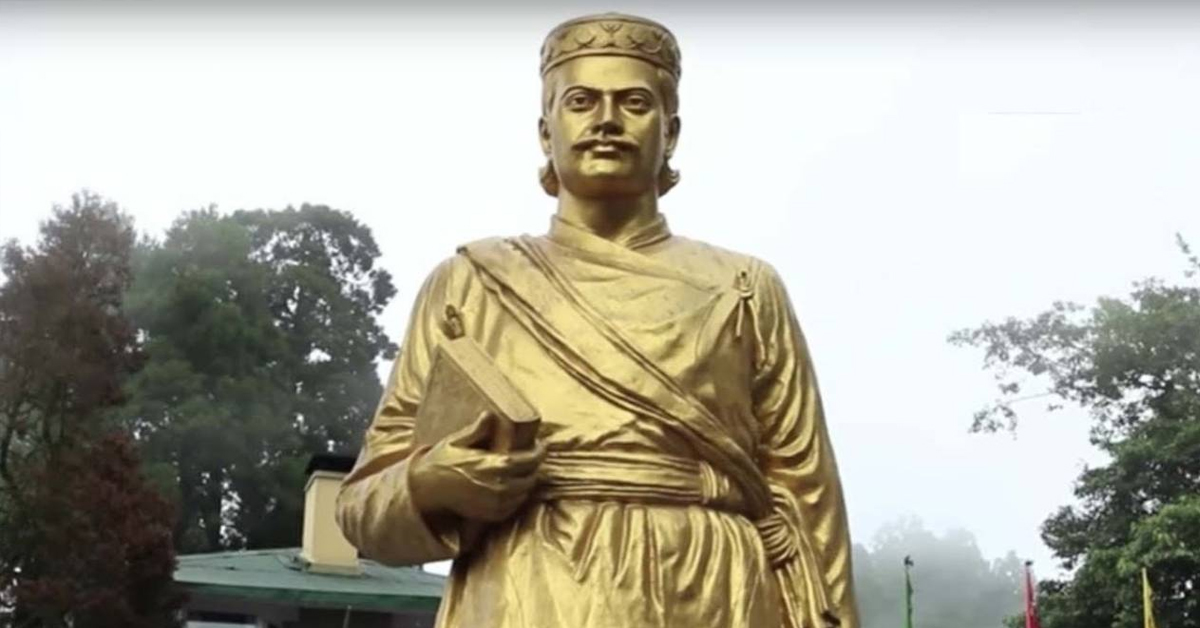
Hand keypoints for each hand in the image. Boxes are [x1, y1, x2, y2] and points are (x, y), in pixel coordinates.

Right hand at [409, 412, 544, 522]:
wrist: (425, 489)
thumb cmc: (441, 462)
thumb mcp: (458, 441)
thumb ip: (478, 429)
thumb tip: (490, 415)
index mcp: (496, 465)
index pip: (532, 459)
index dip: (540, 451)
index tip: (540, 445)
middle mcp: (501, 486)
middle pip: (531, 478)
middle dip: (534, 467)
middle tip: (531, 457)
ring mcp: (497, 503)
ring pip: (524, 493)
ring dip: (526, 482)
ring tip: (521, 472)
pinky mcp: (491, 515)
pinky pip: (514, 507)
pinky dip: (516, 497)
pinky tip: (510, 487)